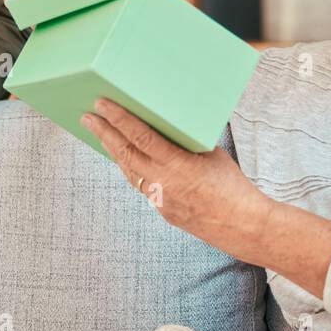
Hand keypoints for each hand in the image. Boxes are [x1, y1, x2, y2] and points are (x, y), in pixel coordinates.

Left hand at [80, 97, 270, 252]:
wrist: (243, 225)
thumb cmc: (232, 185)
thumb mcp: (210, 154)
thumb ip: (186, 141)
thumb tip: (168, 124)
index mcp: (178, 166)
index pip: (141, 137)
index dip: (119, 119)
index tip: (102, 104)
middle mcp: (164, 183)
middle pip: (125, 154)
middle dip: (104, 133)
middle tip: (87, 116)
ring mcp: (160, 200)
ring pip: (129, 171)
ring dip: (112, 150)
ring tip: (100, 132)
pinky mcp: (162, 210)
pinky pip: (141, 184)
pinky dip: (130, 168)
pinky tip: (124, 157)